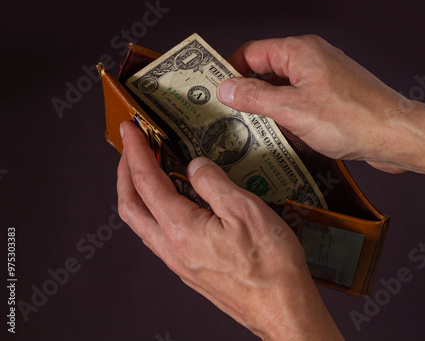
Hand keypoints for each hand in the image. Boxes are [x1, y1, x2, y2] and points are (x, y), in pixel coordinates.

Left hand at [117, 121, 343, 340]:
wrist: (283, 311)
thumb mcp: (245, 211)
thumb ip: (213, 183)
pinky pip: (160, 235)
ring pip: (143, 223)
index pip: (146, 181)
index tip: (130, 129)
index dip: (135, 151)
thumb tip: (195, 165)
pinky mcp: (191, 269)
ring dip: (139, 193)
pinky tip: (176, 203)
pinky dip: (156, 210)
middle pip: (130, 206)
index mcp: (181, 229)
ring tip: (150, 171)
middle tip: (132, 149)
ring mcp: (180, 262)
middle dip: (125, 172)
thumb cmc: (270, 266)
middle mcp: (172, 248)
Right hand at [218, 35, 424, 197]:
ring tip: (253, 132)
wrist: (396, 136)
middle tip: (229, 117)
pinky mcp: (334, 96)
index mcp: (299, 51)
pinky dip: (289, 116)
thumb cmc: (350, 119)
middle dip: (249, 93)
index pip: (251, 52)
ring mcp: (324, 77)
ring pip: (284, 89)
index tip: (215, 93)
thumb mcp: (291, 110)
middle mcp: (311, 58)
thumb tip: (226, 89)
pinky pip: (301, 101)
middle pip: (267, 70)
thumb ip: (254, 98)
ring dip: (269, 109)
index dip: (231, 71)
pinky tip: (285, 137)